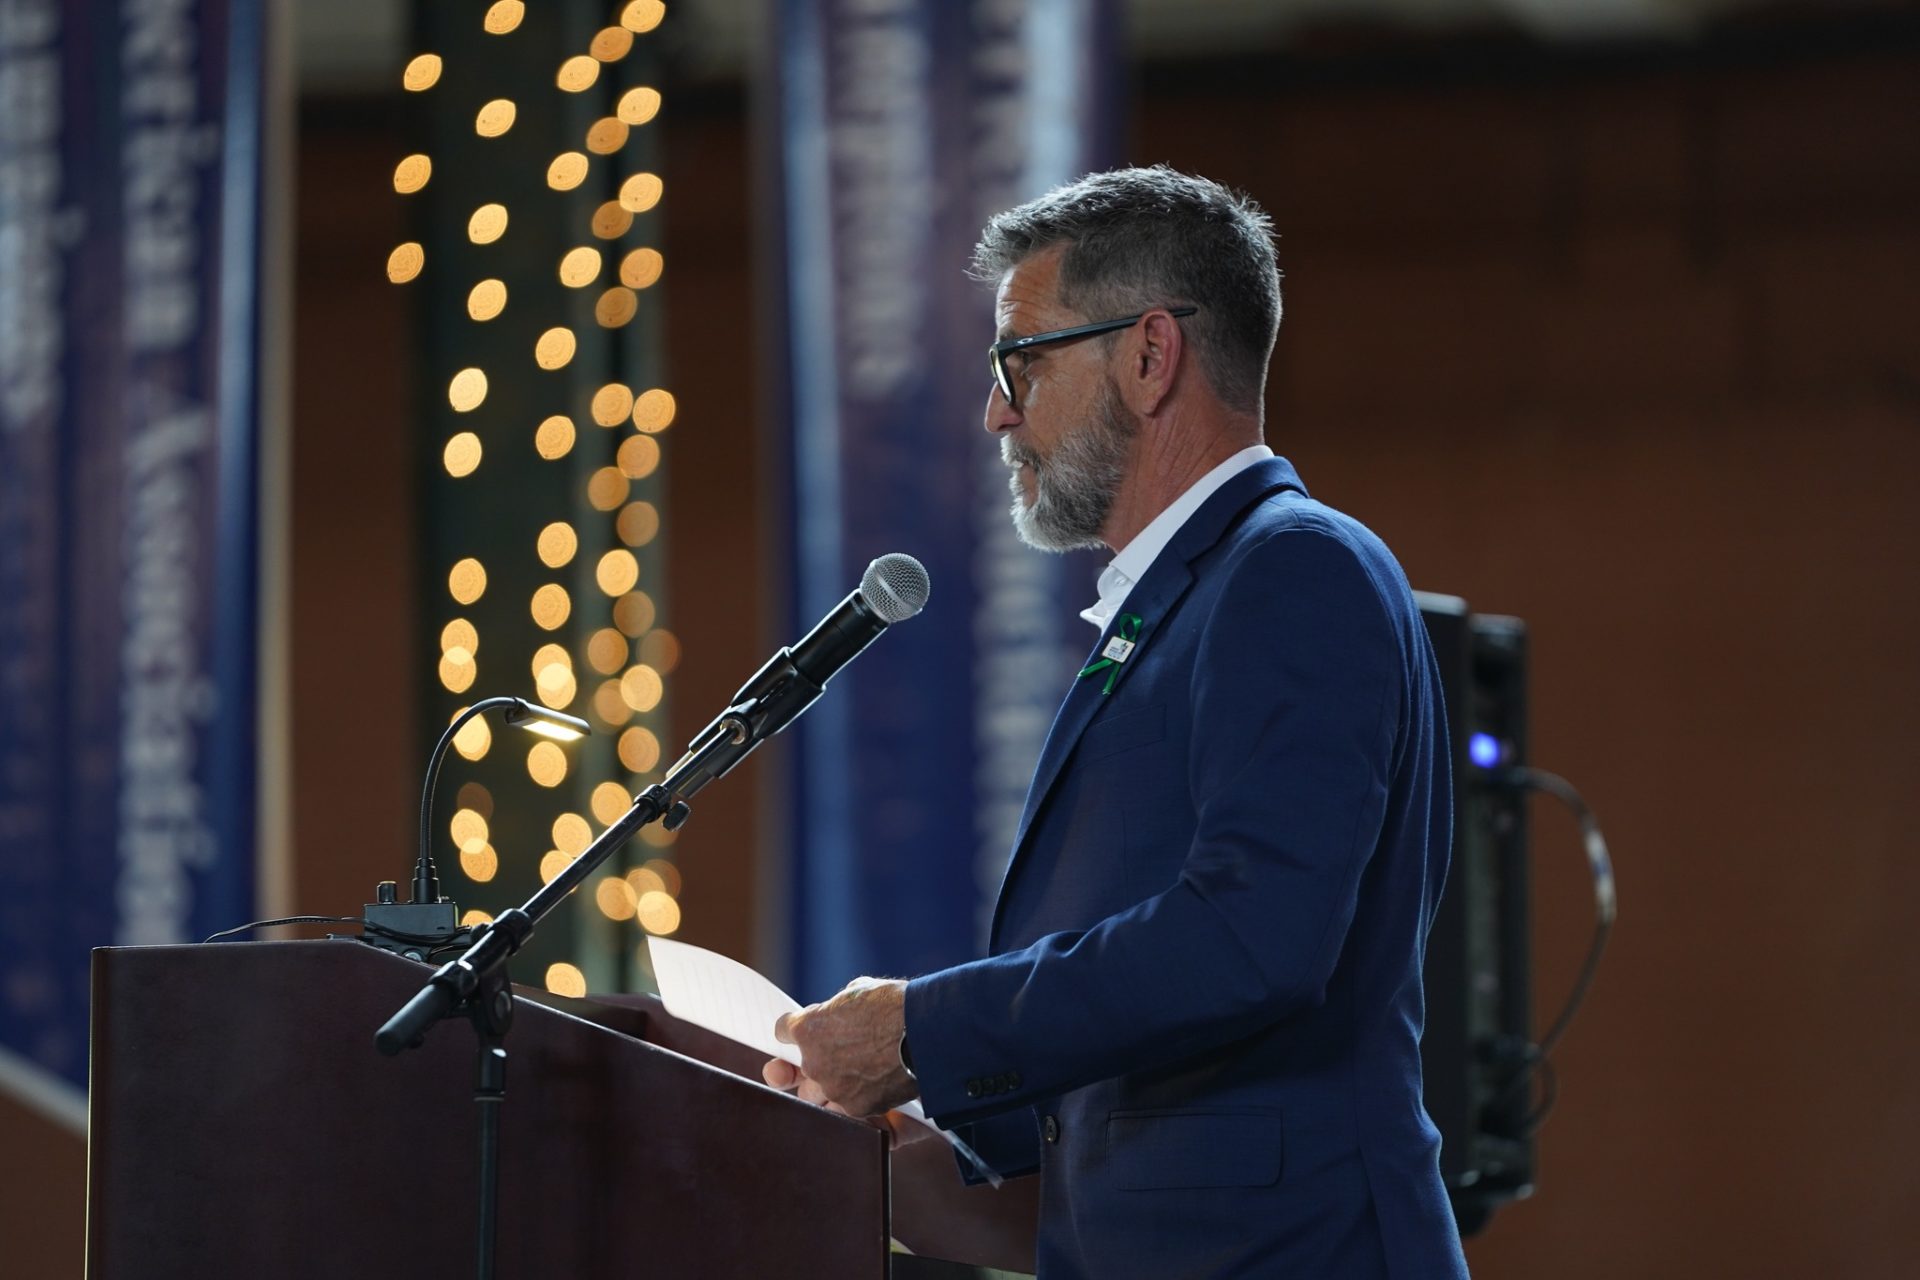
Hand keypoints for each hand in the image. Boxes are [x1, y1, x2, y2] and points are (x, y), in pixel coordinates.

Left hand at [762, 976, 916, 1120]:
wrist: (930, 1032)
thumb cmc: (898, 1006)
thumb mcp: (860, 991)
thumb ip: (838, 1009)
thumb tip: (838, 1016)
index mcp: (808, 1028)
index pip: (782, 1032)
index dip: (794, 1031)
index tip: (802, 1032)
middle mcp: (814, 1063)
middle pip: (799, 1072)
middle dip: (814, 1065)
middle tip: (834, 1058)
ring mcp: (834, 1090)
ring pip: (820, 1097)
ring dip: (833, 1087)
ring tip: (858, 1075)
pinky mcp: (858, 1109)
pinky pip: (849, 1108)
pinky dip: (860, 1099)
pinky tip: (875, 1085)